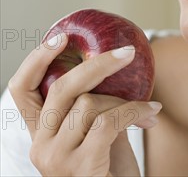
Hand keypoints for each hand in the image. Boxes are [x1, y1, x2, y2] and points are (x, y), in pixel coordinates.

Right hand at [8, 33, 161, 176]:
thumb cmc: (110, 170)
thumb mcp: (97, 133)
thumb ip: (95, 105)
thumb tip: (115, 63)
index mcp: (41, 133)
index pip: (21, 90)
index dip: (35, 60)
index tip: (59, 38)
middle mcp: (41, 146)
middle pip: (61, 88)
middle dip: (97, 64)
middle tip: (127, 53)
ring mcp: (56, 159)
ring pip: (89, 103)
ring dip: (125, 100)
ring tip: (147, 109)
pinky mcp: (80, 169)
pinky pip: (108, 121)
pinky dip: (134, 112)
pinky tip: (151, 115)